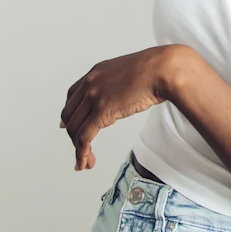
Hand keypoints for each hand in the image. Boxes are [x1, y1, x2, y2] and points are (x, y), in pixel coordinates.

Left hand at [59, 46, 184, 170]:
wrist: (162, 69)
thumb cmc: (155, 69)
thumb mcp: (128, 72)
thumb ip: (118, 83)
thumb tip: (121, 95)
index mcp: (96, 72)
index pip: (72, 96)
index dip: (69, 114)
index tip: (68, 126)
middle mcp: (90, 84)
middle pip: (69, 114)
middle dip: (72, 134)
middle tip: (80, 147)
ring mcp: (94, 97)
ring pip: (74, 128)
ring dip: (77, 148)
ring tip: (85, 161)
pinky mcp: (101, 111)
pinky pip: (84, 137)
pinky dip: (82, 153)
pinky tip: (85, 162)